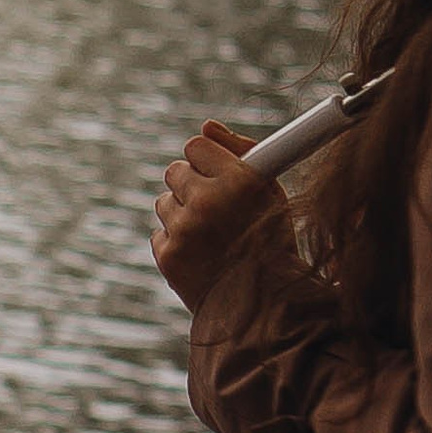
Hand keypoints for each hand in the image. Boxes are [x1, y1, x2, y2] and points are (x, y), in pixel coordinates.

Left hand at [150, 120, 287, 310]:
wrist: (265, 306)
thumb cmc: (271, 242)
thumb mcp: (270, 192)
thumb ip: (240, 150)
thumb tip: (206, 125)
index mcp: (241, 179)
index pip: (197, 145)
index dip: (205, 161)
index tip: (215, 174)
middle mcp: (210, 200)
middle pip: (175, 171)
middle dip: (190, 186)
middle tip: (212, 207)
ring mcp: (186, 229)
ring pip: (164, 202)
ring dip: (181, 215)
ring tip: (210, 237)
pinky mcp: (168, 254)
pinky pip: (160, 234)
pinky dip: (175, 244)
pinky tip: (201, 258)